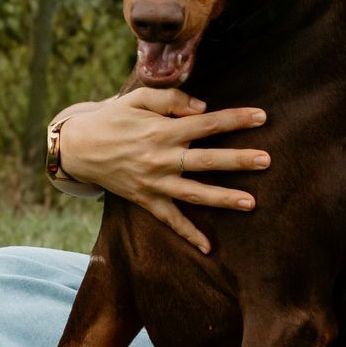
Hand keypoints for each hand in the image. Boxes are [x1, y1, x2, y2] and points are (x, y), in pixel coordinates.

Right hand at [56, 87, 268, 252]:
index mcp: (161, 131)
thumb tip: (204, 108)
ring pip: (194, 193)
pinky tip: (209, 248)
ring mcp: (154, 183)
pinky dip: (189, 234)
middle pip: (206, 161)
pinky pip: (170, 220)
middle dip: (238, 161)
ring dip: (223, 199)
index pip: (206, 124)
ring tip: (251, 203)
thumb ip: (171, 99)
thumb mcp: (138, 98)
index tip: (262, 117)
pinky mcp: (145, 200)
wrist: (78, 147)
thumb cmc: (113, 118)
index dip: (235, 120)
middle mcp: (160, 159)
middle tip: (267, 160)